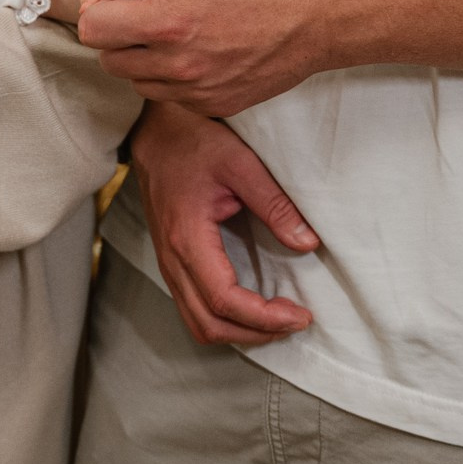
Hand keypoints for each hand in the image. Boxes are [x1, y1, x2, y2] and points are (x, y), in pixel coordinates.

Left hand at [77, 0, 348, 117]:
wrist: (324, 18)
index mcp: (172, 24)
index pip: (94, 29)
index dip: (96, 5)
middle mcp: (180, 67)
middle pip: (109, 59)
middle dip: (114, 30)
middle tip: (143, 4)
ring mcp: (198, 93)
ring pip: (137, 81)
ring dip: (140, 54)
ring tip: (172, 24)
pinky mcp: (216, 106)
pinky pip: (170, 95)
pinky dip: (169, 73)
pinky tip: (195, 46)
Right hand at [128, 102, 318, 346]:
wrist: (154, 130)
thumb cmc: (194, 142)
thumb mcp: (241, 164)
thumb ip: (275, 205)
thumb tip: (308, 243)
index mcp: (188, 238)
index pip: (225, 301)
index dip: (264, 317)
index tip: (300, 314)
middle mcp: (172, 259)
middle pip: (209, 324)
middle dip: (256, 333)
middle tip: (295, 321)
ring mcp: (167, 263)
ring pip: (197, 322)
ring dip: (238, 332)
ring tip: (276, 320)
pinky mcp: (170, 260)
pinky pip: (192, 308)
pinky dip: (222, 319)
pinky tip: (250, 307)